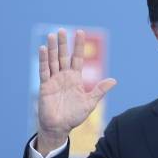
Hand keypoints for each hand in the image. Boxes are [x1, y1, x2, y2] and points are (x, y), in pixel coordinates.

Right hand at [36, 29, 115, 154]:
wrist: (60, 127)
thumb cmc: (74, 116)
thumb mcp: (90, 102)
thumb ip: (100, 90)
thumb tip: (114, 80)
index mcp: (75, 78)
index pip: (77, 58)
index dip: (78, 46)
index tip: (80, 32)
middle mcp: (64, 76)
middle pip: (63, 56)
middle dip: (63, 44)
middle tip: (62, 30)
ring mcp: (54, 80)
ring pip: (53, 61)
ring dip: (53, 48)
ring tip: (52, 35)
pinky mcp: (45, 86)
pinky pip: (44, 71)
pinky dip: (43, 60)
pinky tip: (43, 49)